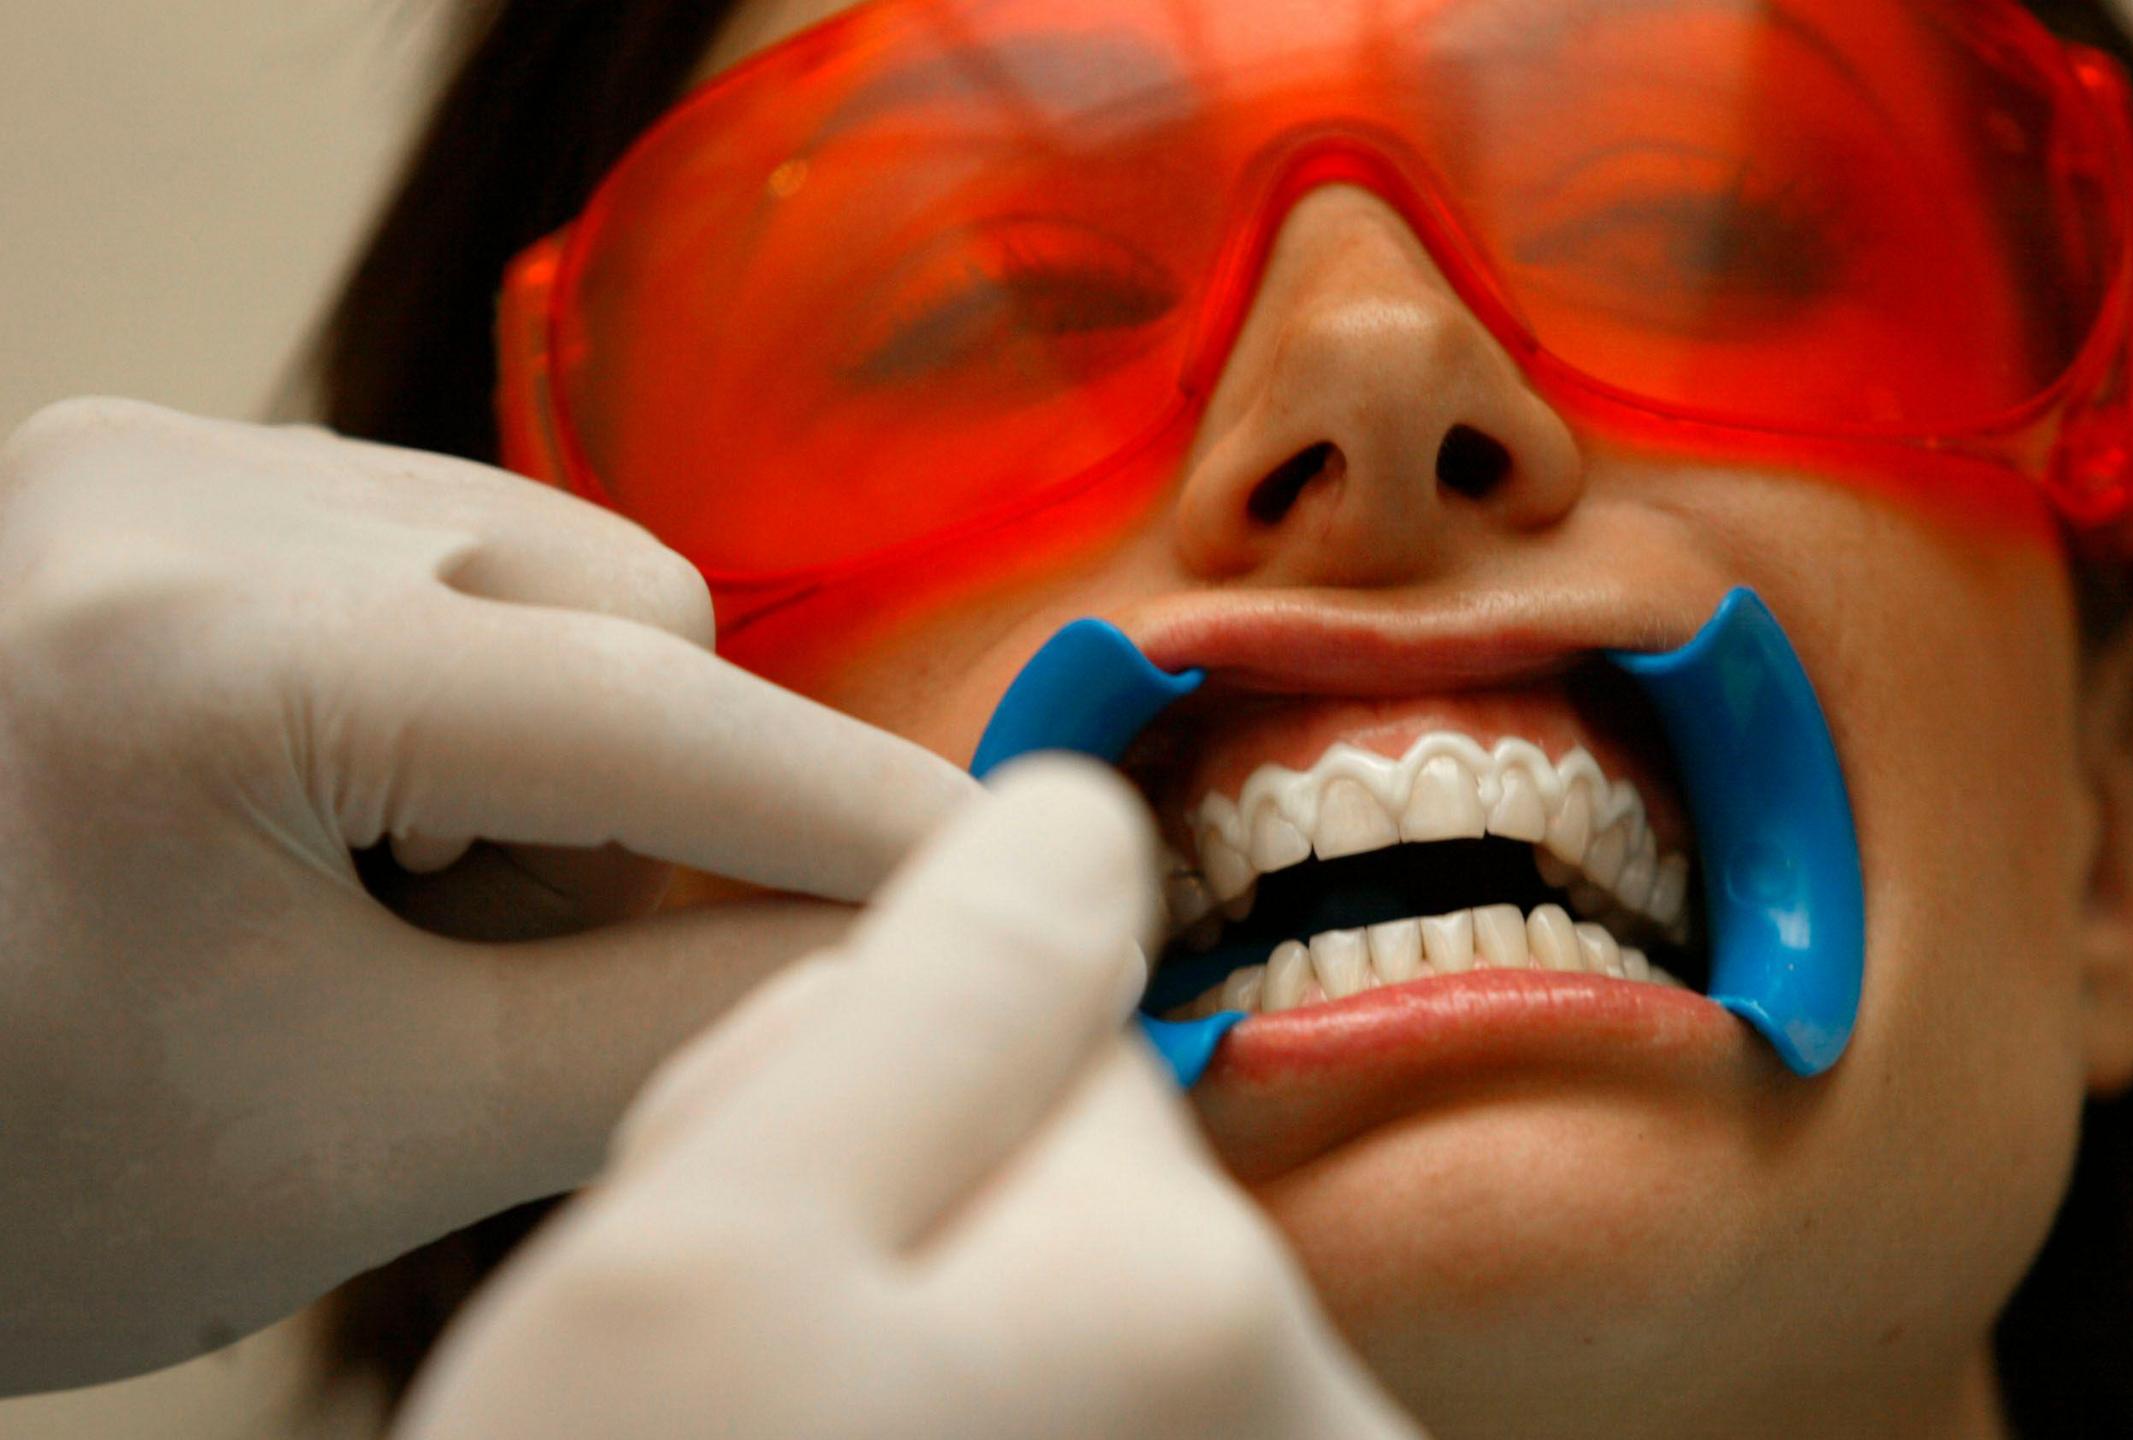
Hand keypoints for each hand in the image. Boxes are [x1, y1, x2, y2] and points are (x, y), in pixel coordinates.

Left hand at [0, 399, 976, 1391]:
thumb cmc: (27, 1166)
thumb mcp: (377, 1128)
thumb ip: (679, 1028)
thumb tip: (925, 954)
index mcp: (191, 661)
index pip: (640, 718)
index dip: (863, 814)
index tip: (1031, 880)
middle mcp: (161, 492)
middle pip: (619, 616)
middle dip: (657, 810)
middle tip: (538, 980)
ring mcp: (145, 458)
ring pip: (553, 573)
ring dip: (568, 757)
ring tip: (415, 914)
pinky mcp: (146, 472)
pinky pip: (443, 553)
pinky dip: (476, 700)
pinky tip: (367, 825)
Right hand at [394, 761, 1420, 1439]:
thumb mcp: (697, 1259)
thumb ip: (925, 1000)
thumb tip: (1086, 813)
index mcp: (1177, 1289)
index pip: (1053, 998)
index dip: (860, 1066)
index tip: (766, 1220)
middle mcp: (1303, 1410)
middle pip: (1089, 1164)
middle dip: (922, 1217)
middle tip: (766, 1386)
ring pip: (1096, 1301)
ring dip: (959, 1351)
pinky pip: (1131, 1397)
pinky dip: (1013, 1418)